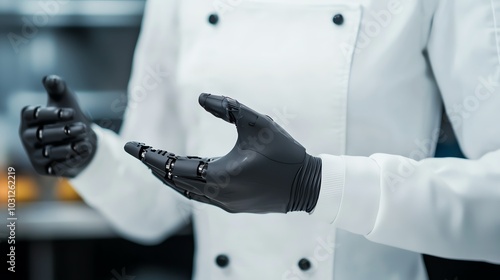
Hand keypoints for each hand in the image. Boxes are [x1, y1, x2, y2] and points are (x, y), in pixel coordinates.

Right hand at [19, 75, 96, 177]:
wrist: (80, 139)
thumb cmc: (69, 117)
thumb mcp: (65, 100)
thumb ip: (58, 88)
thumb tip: (50, 79)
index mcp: (28, 118)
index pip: (33, 115)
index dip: (51, 114)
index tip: (71, 113)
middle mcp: (27, 137)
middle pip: (41, 135)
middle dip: (64, 131)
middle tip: (82, 128)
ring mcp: (34, 154)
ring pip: (50, 152)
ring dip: (70, 146)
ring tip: (85, 140)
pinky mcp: (44, 169)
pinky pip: (58, 166)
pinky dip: (73, 159)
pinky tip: (84, 150)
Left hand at [124, 93, 321, 213]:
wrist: (307, 185)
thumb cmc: (284, 153)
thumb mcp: (257, 123)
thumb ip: (228, 107)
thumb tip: (201, 97)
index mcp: (220, 176)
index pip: (173, 166)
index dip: (149, 155)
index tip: (130, 145)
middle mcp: (217, 195)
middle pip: (174, 181)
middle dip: (154, 165)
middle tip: (136, 151)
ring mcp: (225, 204)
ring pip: (185, 191)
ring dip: (168, 176)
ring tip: (153, 163)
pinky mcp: (232, 207)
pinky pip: (199, 196)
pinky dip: (185, 184)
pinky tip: (182, 175)